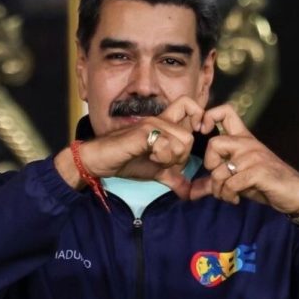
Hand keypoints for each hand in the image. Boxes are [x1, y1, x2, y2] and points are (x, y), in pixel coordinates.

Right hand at [56, 96, 204, 198]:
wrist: (100, 161)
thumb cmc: (125, 161)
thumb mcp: (156, 172)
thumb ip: (173, 178)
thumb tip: (188, 193)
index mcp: (163, 125)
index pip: (189, 106)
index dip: (199, 117)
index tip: (196, 134)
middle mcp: (159, 120)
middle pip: (189, 135)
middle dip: (181, 156)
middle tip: (165, 162)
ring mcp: (151, 125)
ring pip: (181, 141)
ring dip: (171, 158)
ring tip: (155, 160)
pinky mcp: (143, 132)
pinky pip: (165, 146)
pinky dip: (161, 158)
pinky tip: (149, 158)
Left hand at [189, 104, 298, 214]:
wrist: (295, 194)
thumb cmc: (265, 184)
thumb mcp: (237, 179)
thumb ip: (215, 181)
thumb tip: (190, 193)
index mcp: (243, 139)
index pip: (226, 112)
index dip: (208, 116)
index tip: (202, 130)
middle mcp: (248, 144)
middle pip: (214, 143)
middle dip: (210, 165)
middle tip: (218, 179)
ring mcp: (254, 157)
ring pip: (219, 171)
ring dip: (218, 189)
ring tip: (227, 195)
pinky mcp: (259, 172)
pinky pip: (231, 183)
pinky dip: (228, 195)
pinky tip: (235, 198)